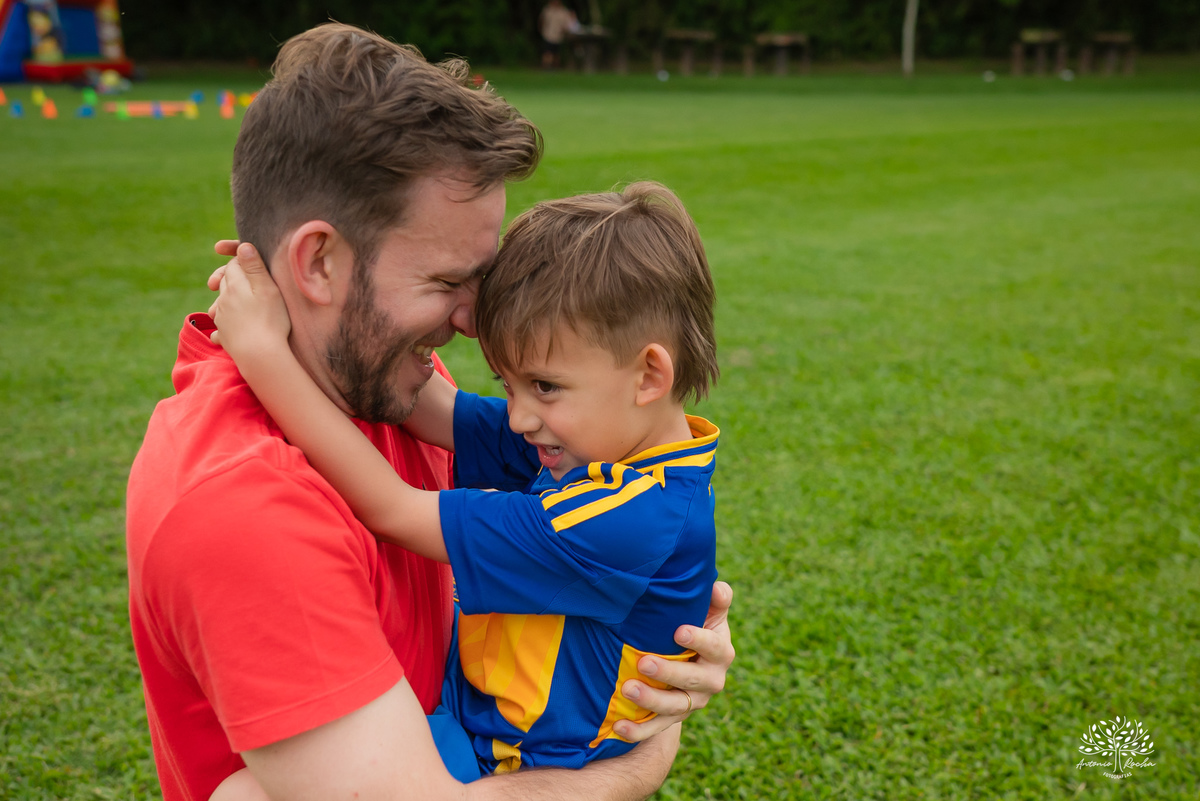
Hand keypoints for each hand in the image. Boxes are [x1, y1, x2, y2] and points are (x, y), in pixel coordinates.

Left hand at [207, 241, 291, 358]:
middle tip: (239, 277)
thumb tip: (244, 246)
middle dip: (230, 277)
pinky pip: (220, 329)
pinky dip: (222, 326)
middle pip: (224, 282)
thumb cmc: (270, 320)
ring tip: (231, 303)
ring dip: (224, 301)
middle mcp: (224, 300)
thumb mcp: (268, 289)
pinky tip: (227, 330)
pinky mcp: (224, 337)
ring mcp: (222, 319)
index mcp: (235, 285)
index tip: (250, 261)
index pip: (234, 265)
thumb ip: (254, 266)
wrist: (260, 354)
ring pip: (219, 304)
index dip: (242, 261)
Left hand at [614, 581, 733, 740]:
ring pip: (674, 707)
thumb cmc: (696, 627)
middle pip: (692, 681)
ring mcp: (692, 703)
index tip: (679, 632)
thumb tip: (716, 587)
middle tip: (643, 662)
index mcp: (721, 653)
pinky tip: (618, 727)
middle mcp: (711, 681)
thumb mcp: (708, 613)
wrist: (689, 661)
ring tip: (627, 689)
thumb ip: (715, 600)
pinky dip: (637, 731)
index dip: (699, 640)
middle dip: (668, 673)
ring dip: (650, 701)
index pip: (715, 647)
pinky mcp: (672, 719)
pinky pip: (655, 728)